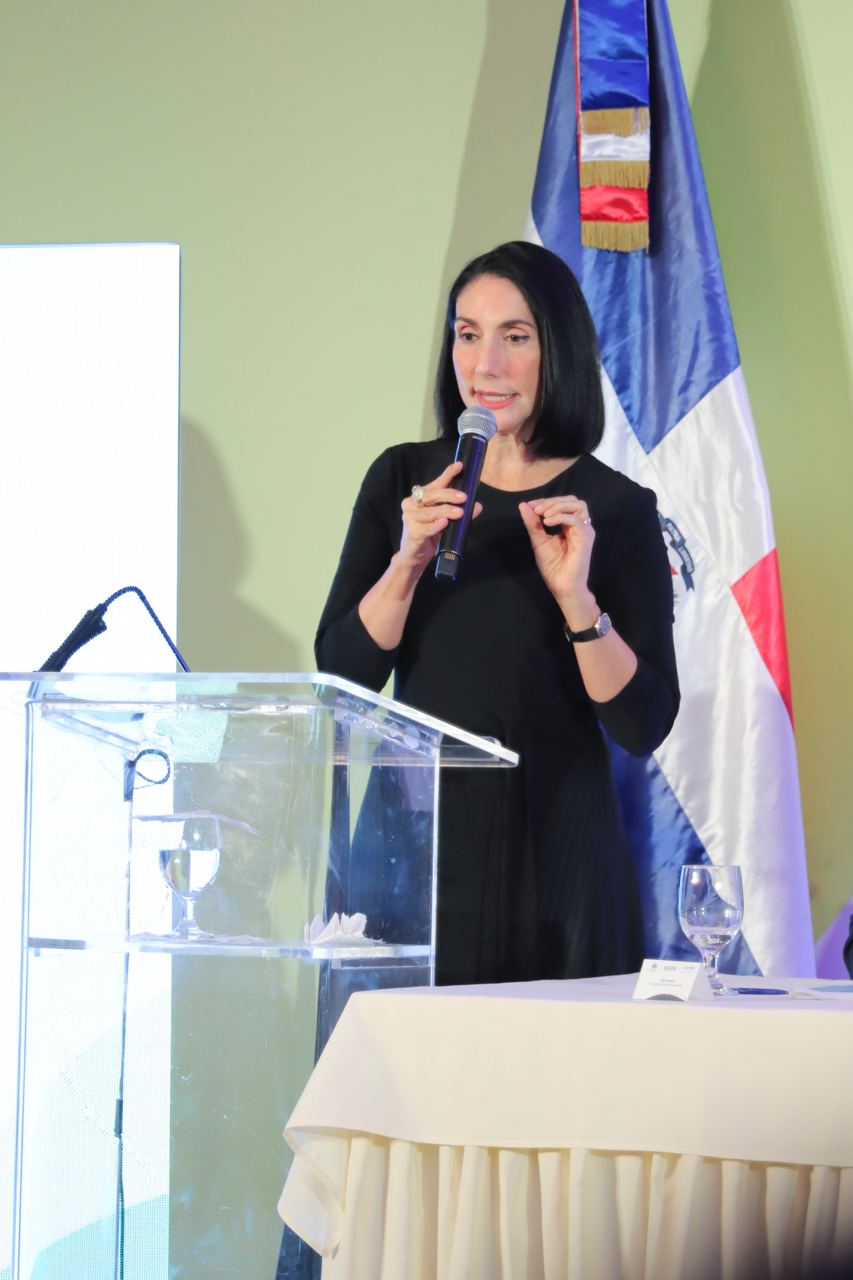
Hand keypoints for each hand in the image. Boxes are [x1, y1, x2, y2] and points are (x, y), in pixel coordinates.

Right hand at [399, 460, 482, 572]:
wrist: (414, 556)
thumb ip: (461, 513)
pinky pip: (426, 528)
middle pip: (431, 495)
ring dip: (446, 511)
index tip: (460, 466)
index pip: (436, 483)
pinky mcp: (412, 533)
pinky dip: (436, 526)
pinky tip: (444, 523)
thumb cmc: (430, 535)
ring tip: (459, 512)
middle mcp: (412, 504)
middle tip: (464, 497)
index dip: (448, 474)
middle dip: (449, 494)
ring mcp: (410, 518)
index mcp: (421, 498)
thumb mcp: (447, 521)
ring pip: (430, 512)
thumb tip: (477, 506)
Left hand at [518, 495, 598, 626]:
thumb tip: (523, 505)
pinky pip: (574, 520)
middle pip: (572, 500)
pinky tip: (547, 522)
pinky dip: (560, 517)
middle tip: (536, 509)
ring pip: (577, 505)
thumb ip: (533, 523)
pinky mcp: (585, 538)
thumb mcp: (539, 541)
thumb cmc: (553, 567)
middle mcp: (580, 526)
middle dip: (552, 501)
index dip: (546, 501)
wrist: (561, 587)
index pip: (562, 504)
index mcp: (570, 526)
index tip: (530, 506)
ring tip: (542, 515)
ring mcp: (584, 531)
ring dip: (557, 506)